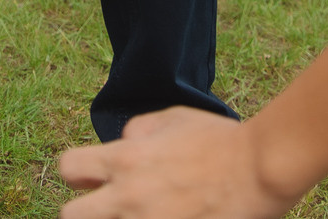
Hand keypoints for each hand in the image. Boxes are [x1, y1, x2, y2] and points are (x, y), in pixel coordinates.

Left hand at [57, 110, 288, 218]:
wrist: (259, 169)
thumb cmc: (219, 139)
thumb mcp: (171, 118)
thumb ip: (136, 131)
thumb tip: (122, 144)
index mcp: (125, 160)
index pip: (68, 169)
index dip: (77, 174)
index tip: (92, 179)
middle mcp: (128, 198)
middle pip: (71, 216)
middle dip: (84, 211)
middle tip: (106, 207)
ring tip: (140, 211)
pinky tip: (168, 215)